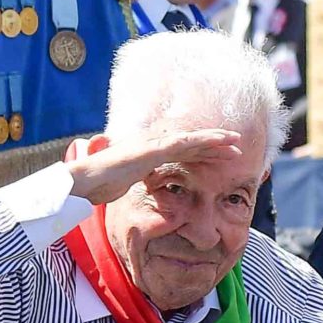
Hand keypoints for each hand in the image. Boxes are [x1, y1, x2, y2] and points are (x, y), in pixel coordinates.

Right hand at [63, 129, 246, 205]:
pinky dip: (200, 142)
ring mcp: (153, 144)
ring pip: (191, 140)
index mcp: (150, 149)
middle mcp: (153, 142)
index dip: (202, 149)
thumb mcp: (126, 180)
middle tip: (236, 145)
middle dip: (214, 143)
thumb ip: (138, 176)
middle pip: (190, 142)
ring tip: (235, 142)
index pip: (181, 149)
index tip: (220, 152)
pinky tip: (216, 143)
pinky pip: (182, 145)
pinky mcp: (152, 150)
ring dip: (214, 140)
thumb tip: (141, 180)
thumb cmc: (101, 182)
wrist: (86, 180)